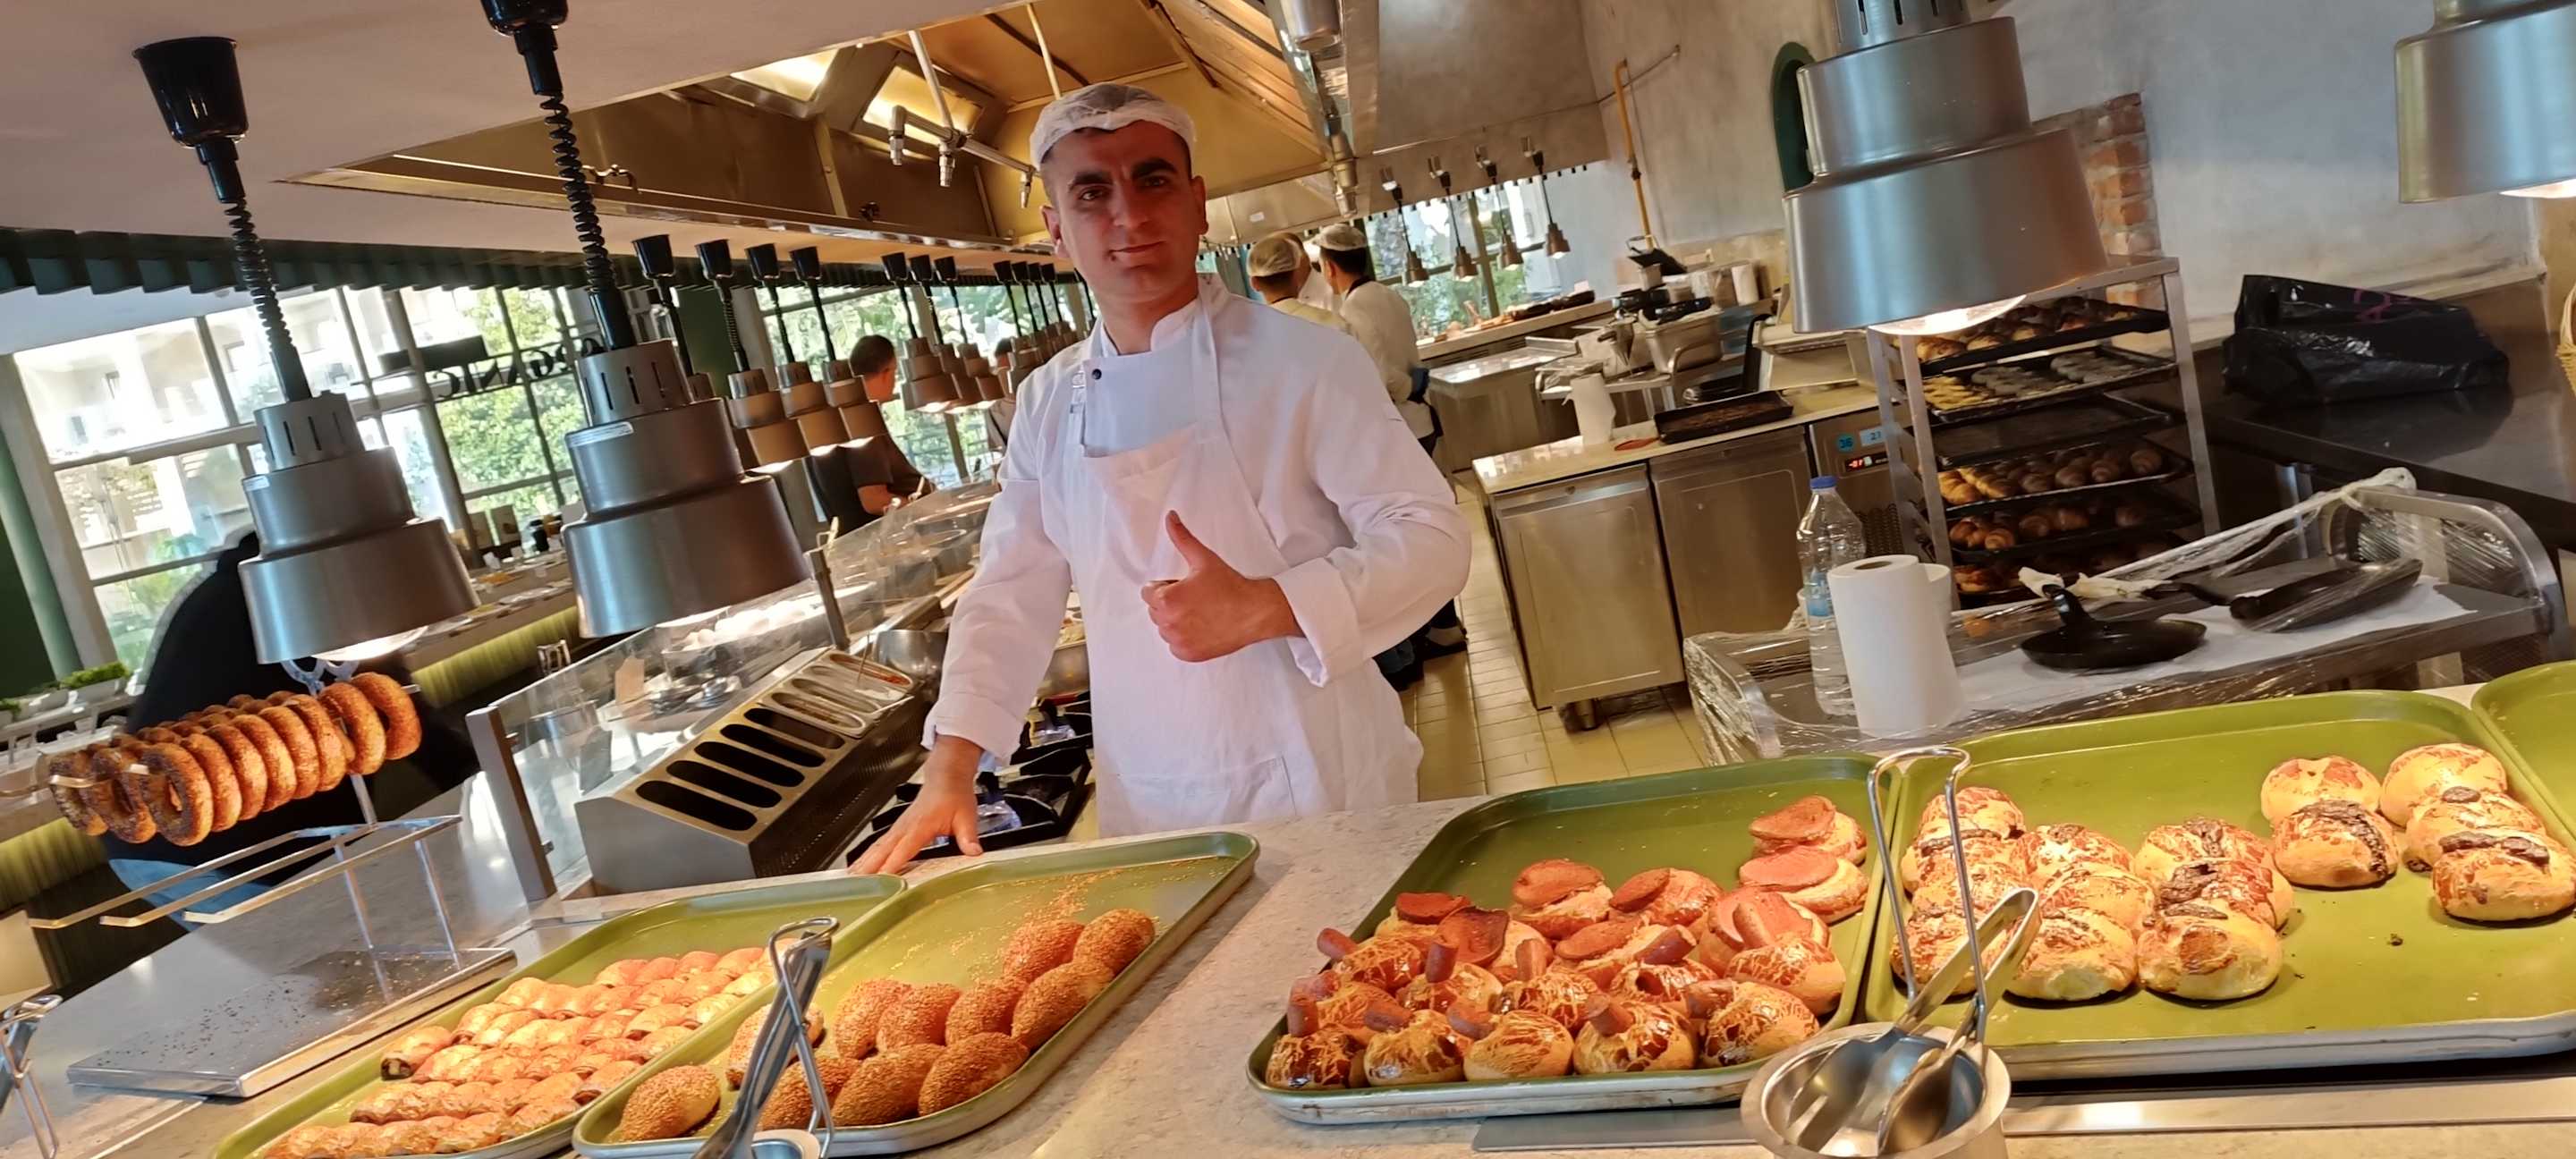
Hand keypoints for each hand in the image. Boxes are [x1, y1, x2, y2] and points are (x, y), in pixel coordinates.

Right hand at [850, 738, 984, 874]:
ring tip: (851, 879)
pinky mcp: (898, 829)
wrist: (946, 777)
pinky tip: (861, 867)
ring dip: (864, 862)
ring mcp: (899, 828)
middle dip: (870, 867)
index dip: (893, 864)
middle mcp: (905, 827)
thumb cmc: (954, 795)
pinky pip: (880, 844)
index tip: (883, 878)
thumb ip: (969, 836)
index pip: (904, 849)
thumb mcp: (967, 816)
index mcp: (921, 825)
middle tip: (858, 885)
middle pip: (883, 850)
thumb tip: (974, 852)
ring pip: (877, 848)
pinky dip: (868, 856)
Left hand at [1142, 512, 1299, 661]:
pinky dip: (1185, 639)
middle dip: (1170, 603)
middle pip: (1155, 611)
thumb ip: (1182, 538)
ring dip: (1176, 621)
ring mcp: (1179, 642)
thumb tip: (1170, 518)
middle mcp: (1169, 624)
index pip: (1148, 592)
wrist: (1254, 611)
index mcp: (1167, 600)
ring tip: (1200, 612)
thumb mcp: (1203, 559)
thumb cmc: (1230, 586)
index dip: (1167, 587)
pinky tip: (1203, 627)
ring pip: (1165, 628)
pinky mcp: (1189, 654)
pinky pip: (1176, 646)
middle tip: (1195, 598)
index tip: (1185, 586)